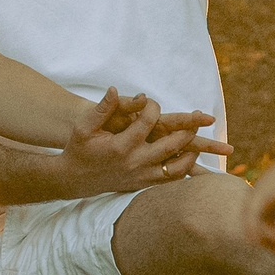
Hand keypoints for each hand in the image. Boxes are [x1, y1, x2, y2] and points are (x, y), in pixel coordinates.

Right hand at [61, 89, 229, 195]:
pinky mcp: (145, 185)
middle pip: (173, 143)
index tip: (151, 102)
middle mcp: (136, 161)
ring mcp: (143, 175)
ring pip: (178, 166)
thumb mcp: (84, 127)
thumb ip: (102, 108)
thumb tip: (113, 89)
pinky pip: (172, 180)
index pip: (149, 120)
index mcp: (122, 145)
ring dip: (192, 151)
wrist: (75, 179)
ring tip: (198, 139)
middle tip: (199, 117)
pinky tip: (190, 159)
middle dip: (188, 127)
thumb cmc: (80, 149)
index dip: (153, 106)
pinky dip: (184, 170)